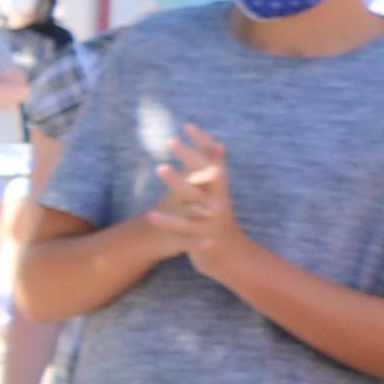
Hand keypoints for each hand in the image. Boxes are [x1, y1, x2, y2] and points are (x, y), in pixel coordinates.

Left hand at [152, 127, 238, 262]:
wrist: (231, 257)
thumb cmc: (218, 220)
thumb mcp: (217, 195)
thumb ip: (213, 171)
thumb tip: (217, 144)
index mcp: (219, 190)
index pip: (213, 161)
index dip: (203, 143)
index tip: (187, 125)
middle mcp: (218, 201)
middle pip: (206, 175)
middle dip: (190, 157)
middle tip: (170, 140)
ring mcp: (212, 219)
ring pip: (194, 199)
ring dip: (179, 182)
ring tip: (159, 167)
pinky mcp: (203, 238)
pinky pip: (184, 228)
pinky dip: (169, 222)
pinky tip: (151, 215)